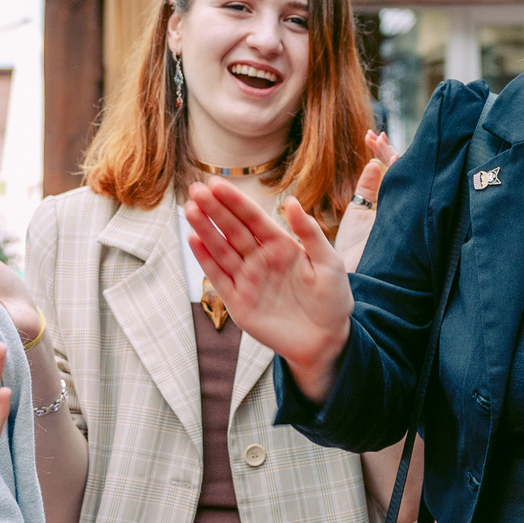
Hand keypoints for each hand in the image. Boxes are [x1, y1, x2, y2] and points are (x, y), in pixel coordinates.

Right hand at [186, 178, 353, 399]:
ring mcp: (248, 279)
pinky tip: (193, 240)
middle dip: (214, 210)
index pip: (253, 217)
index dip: (235, 201)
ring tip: (190, 210)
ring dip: (204, 230)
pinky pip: (218, 278)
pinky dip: (205, 260)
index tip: (216, 183)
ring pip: (221, 250)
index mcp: (281, 245)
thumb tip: (291, 202)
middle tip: (195, 190)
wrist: (327, 339)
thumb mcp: (329, 262)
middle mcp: (260, 259)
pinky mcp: (239, 302)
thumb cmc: (333, 300)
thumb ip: (310, 233)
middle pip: (232, 229)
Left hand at [333, 130, 398, 273]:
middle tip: (374, 136)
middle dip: (387, 150)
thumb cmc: (353, 249)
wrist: (354, 272)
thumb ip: (367, 186)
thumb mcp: (357, 212)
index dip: (381, 153)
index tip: (370, 136)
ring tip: (376, 139)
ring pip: (401, 176)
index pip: (388, 171)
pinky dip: (397, 171)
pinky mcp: (401, 215)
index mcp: (385, 203)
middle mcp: (395, 203)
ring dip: (390, 154)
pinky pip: (402, 189)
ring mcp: (400, 209)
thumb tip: (375, 163)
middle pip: (397, 170)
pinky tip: (389, 156)